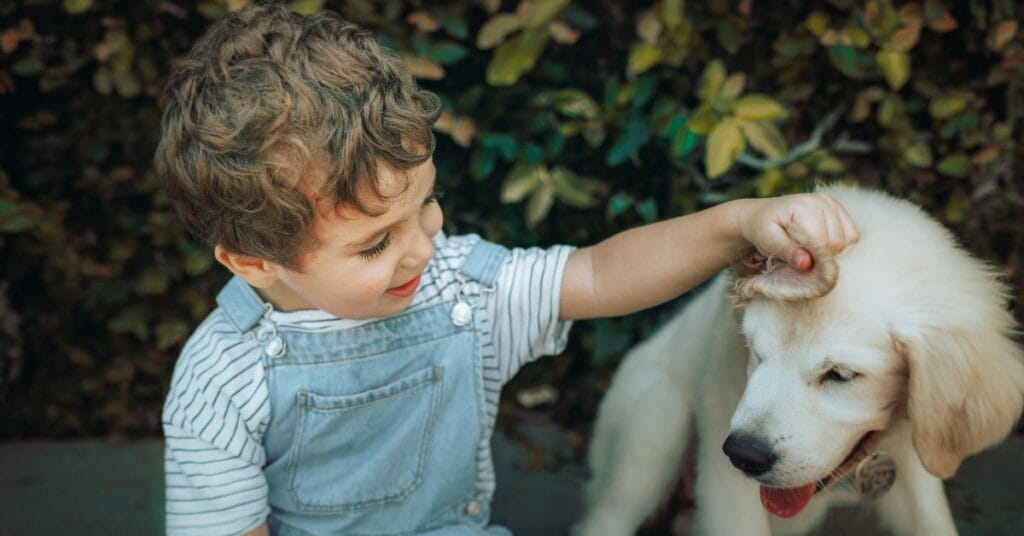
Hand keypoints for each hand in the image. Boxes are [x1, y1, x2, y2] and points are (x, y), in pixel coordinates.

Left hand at [735, 193, 858, 271]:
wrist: (762, 216)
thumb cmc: (762, 230)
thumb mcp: (768, 242)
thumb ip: (787, 252)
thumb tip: (807, 264)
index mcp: (804, 206)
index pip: (822, 242)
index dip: (813, 259)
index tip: (800, 265)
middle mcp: (822, 200)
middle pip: (838, 242)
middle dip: (822, 256)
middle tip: (803, 257)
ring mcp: (833, 203)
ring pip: (849, 239)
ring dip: (832, 251)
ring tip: (810, 250)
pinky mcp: (839, 209)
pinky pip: (852, 235)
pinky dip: (841, 244)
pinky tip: (821, 245)